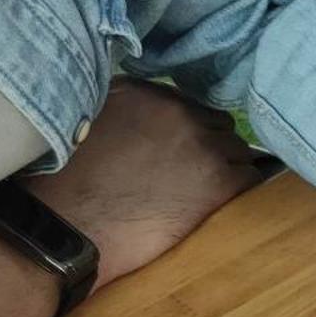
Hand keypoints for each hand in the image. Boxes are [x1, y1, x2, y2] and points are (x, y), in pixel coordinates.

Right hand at [34, 78, 266, 285]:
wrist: (66, 224)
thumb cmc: (65, 181)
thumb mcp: (86, 121)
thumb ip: (126, 110)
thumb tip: (149, 116)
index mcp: (144, 92)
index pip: (190, 105)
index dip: (188, 129)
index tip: (180, 150)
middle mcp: (177, 111)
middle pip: (218, 126)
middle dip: (211, 147)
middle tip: (194, 174)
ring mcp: (201, 144)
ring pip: (238, 151)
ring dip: (228, 169)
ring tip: (206, 191)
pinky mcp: (218, 181)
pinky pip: (250, 177)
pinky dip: (242, 189)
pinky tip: (224, 202)